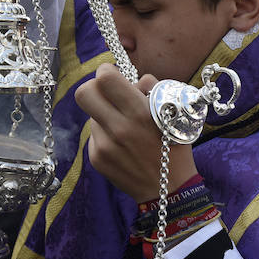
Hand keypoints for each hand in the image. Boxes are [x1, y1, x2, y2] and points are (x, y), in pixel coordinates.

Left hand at [75, 63, 197, 201]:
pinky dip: (105, 133)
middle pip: (83, 93)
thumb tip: (131, 79)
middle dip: (93, 87)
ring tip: (124, 125)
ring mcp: (104, 146)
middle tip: (106, 92)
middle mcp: (118, 129)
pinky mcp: (96, 159)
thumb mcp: (173, 112)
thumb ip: (151, 88)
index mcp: (139, 113)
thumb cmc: (175, 144)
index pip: (105, 78)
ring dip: (104, 114)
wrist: (169, 188)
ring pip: (91, 115)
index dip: (106, 71)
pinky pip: (94, 135)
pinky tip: (122, 144)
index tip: (113, 75)